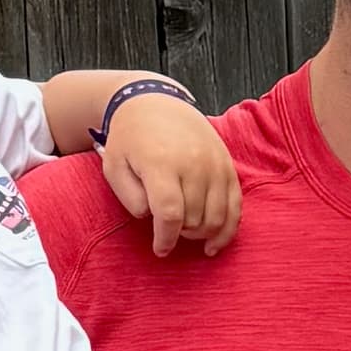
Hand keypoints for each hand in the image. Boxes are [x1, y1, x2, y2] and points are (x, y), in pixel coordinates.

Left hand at [101, 91, 239, 251]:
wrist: (155, 101)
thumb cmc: (130, 137)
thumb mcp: (114, 166)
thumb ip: (130, 198)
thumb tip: (154, 218)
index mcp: (162, 163)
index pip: (170, 214)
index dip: (165, 239)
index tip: (160, 249)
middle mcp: (193, 163)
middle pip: (194, 219)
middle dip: (180, 233)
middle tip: (168, 230)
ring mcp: (215, 164)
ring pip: (216, 218)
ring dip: (201, 234)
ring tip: (186, 232)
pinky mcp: (228, 166)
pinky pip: (236, 207)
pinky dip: (227, 230)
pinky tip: (214, 243)